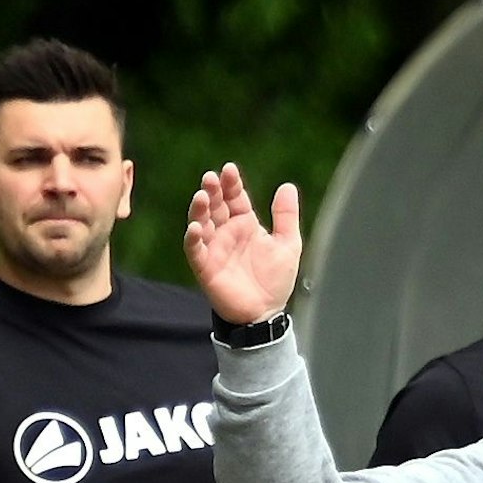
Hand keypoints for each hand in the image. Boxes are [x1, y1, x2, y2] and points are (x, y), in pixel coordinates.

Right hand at [184, 163, 301, 326]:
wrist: (266, 313)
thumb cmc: (275, 280)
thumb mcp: (288, 244)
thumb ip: (286, 216)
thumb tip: (287, 186)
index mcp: (245, 224)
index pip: (235, 198)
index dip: (232, 184)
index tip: (229, 169)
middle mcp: (227, 232)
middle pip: (216, 206)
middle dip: (213, 191)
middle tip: (211, 178)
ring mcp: (215, 248)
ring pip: (201, 223)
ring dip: (199, 210)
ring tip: (202, 197)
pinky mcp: (205, 267)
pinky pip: (195, 250)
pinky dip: (193, 239)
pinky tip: (195, 228)